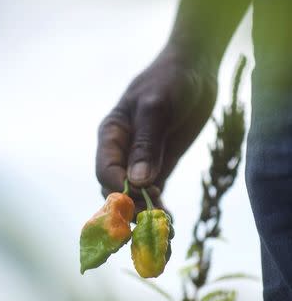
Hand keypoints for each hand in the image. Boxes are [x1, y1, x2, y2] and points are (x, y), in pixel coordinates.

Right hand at [96, 44, 216, 212]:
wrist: (195, 70)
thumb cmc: (171, 80)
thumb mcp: (157, 107)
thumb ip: (147, 143)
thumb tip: (137, 182)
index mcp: (112, 135)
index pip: (106, 171)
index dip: (120, 188)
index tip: (145, 194)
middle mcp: (123, 151)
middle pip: (118, 189)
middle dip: (133, 207)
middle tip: (156, 220)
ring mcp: (142, 161)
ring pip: (136, 196)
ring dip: (147, 214)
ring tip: (166, 230)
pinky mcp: (161, 166)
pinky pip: (155, 193)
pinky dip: (160, 208)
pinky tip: (171, 222)